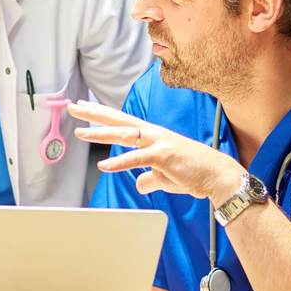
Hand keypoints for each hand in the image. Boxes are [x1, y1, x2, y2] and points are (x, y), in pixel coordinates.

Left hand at [68, 100, 244, 202]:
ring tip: (80, 133)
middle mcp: (153, 134)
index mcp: (152, 136)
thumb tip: (139, 184)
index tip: (83, 107)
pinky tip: (104, 167)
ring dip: (101, 133)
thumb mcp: (164, 177)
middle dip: (94, 113)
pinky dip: (120, 163)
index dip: (101, 114)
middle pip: (118, 120)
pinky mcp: (165, 157)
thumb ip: (149, 178)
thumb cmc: (193, 174)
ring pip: (124, 135)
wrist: (218, 177)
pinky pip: (138, 159)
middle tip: (73, 107)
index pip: (121, 121)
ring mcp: (159, 143)